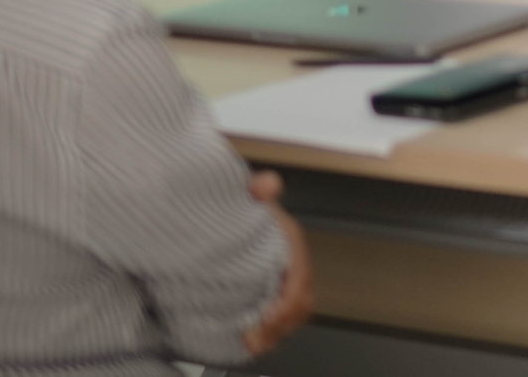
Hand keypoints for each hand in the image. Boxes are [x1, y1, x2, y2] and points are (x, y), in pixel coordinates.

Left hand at [243, 170, 313, 355]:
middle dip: (281, 323)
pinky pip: (279, 322)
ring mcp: (283, 283)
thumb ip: (258, 189)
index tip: (269, 314)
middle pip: (300, 303)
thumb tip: (267, 184)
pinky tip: (248, 340)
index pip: (300, 277)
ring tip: (251, 342)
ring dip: (275, 332)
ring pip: (292, 316)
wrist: (226, 224)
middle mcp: (292, 266)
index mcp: (291, 244)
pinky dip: (268, 335)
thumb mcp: (247, 197)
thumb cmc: (242, 212)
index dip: (288, 300)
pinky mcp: (270, 298)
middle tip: (255, 336)